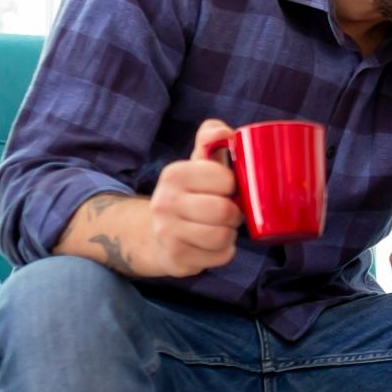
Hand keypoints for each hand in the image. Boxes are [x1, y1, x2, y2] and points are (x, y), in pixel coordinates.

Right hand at [142, 118, 243, 277]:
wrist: (157, 235)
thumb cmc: (189, 195)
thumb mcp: (197, 165)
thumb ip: (211, 139)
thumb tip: (226, 132)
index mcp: (174, 174)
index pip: (225, 179)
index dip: (233, 186)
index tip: (224, 189)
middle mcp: (165, 202)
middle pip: (224, 211)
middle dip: (234, 214)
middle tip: (227, 213)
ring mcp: (167, 232)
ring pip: (223, 236)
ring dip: (229, 234)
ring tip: (219, 228)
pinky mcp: (176, 259)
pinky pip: (220, 256)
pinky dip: (224, 252)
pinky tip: (211, 245)